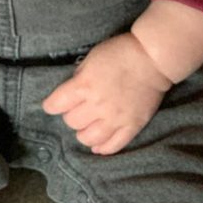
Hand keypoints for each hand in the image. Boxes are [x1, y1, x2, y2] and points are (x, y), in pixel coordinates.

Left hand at [41, 33, 172, 154]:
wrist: (152, 59)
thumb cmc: (119, 53)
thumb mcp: (91, 59)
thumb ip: (79, 78)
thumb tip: (71, 93)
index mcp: (84, 86)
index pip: (57, 104)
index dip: (51, 105)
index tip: (52, 105)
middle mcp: (98, 105)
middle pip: (72, 122)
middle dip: (70, 116)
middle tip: (77, 110)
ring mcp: (116, 119)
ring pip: (89, 138)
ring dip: (83, 134)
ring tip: (86, 127)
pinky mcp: (132, 127)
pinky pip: (113, 146)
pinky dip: (102, 148)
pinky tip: (97, 145)